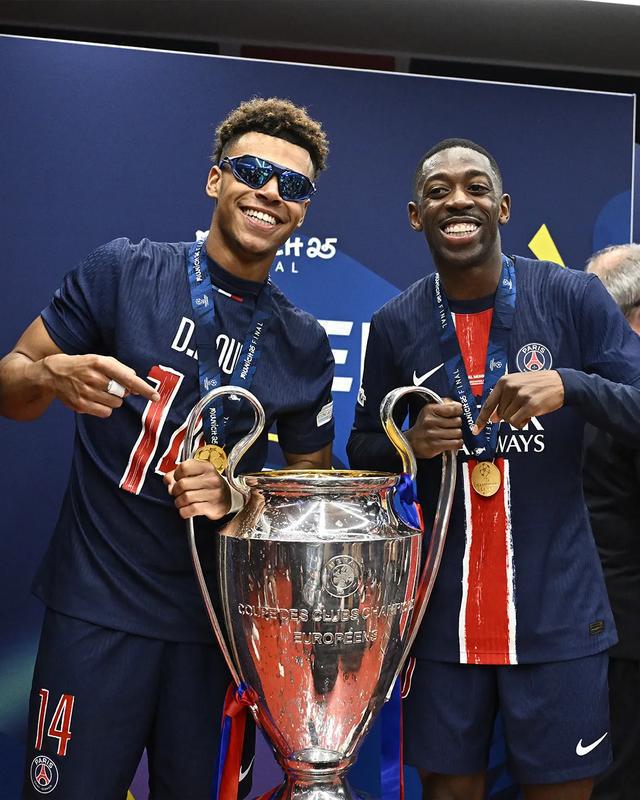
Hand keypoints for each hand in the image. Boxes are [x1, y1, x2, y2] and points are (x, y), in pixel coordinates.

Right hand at [41, 353, 158, 417]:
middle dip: (121, 391)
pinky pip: (105, 412)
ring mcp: (86, 392)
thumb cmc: (83, 365)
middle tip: (109, 385)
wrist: (53, 374)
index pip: (128, 378)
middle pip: (123, 393)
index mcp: (100, 363)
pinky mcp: (81, 405)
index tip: (156, 396)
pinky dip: (105, 408)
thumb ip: (120, 369)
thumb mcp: (100, 360)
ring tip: (99, 391)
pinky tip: (95, 399)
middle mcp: (93, 377)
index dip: (144, 388)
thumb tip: (136, 384)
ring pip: (115, 403)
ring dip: (112, 399)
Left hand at [164, 459, 231, 520]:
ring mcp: (213, 493)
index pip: (184, 467)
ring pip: (185, 498)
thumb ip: (179, 474)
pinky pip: (191, 510)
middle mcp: (211, 479)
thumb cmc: (209, 485)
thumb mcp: (196, 474)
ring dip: (179, 502)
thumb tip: (167, 480)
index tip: (177, 479)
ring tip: (181, 502)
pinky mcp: (212, 507)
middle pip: (182, 484)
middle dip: (175, 491)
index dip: (175, 475)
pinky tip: (186, 510)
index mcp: (206, 467)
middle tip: (177, 493)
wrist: (227, 498)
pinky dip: (184, 511)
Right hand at [406, 398, 462, 458]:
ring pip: (458, 433)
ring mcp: (432, 434)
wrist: (413, 442)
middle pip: (457, 421)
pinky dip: (457, 443)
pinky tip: (452, 442)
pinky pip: (456, 443)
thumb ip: (446, 404)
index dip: (458, 412)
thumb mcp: (431, 410)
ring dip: (456, 435)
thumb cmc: (425, 425)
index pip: (453, 408)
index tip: (456, 414)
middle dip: (456, 424)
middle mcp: (429, 421)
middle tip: (450, 426)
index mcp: (429, 409)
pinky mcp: (435, 445)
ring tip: (449, 434)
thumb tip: (459, 406)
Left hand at [472, 370, 563, 433]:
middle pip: (500, 414)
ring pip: (508, 420)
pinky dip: (522, 423)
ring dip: (517, 419)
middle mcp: (510, 387)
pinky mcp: (530, 405)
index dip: (481, 419)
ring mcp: (520, 396)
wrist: (561, 382)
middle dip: (510, 415)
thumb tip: (493, 418)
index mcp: (504, 381)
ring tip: (528, 408)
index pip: (488, 404)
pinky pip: (516, 423)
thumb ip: (504, 399)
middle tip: (522, 407)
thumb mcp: (518, 386)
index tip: (475, 430)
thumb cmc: (538, 384)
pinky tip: (530, 416)